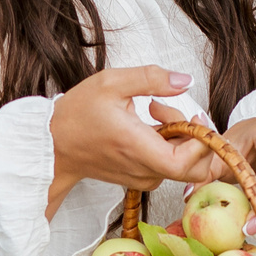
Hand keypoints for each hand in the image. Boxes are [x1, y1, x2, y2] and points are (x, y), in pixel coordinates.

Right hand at [46, 66, 220, 216]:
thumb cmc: (78, 114)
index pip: (187, 164)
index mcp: (137, 148)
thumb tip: (185, 79)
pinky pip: (168, 165)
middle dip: (195, 139)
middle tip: (177, 113)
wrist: (54, 144)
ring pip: (182, 165)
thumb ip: (152, 78)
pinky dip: (168, 144)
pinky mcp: (140, 177)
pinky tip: (149, 125)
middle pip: (194, 169)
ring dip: (180, 137)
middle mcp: (143, 169)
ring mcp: (142, 177)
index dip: (201, 142)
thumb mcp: (111, 82)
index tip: (193, 116)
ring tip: (155, 112)